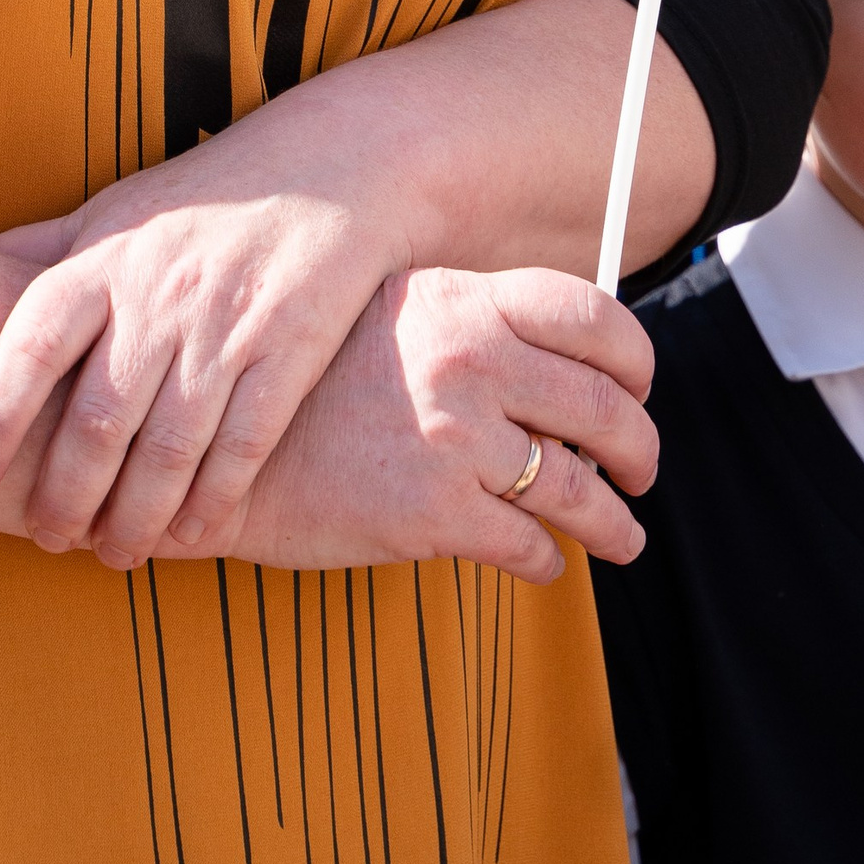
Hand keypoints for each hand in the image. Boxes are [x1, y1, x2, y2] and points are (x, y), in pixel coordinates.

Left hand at [0, 120, 419, 571]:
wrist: (332, 166)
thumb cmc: (205, 199)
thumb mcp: (115, 210)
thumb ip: (40, 250)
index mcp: (107, 259)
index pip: (31, 341)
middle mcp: (161, 293)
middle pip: (97, 418)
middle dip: (66, 496)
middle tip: (49, 539)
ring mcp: (227, 325)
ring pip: (167, 449)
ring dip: (135, 519)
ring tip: (115, 555)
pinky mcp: (291, 349)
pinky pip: (243, 447)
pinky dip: (212, 502)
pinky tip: (191, 536)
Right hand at [224, 266, 656, 582]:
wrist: (224, 454)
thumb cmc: (305, 389)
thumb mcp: (387, 317)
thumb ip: (467, 326)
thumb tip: (553, 364)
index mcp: (460, 301)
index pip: (590, 316)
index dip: (634, 359)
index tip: (638, 388)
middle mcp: (468, 361)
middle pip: (606, 408)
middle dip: (639, 451)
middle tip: (639, 472)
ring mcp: (455, 438)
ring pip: (580, 490)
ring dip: (614, 523)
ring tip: (621, 536)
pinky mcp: (436, 514)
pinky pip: (531, 546)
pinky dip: (549, 561)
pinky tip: (544, 562)